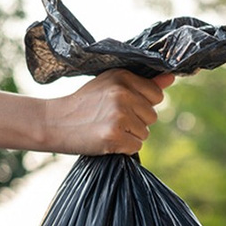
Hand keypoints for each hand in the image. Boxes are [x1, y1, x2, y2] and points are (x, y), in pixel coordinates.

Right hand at [44, 69, 174, 155]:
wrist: (53, 123)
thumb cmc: (84, 104)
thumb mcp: (110, 85)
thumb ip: (142, 83)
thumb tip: (171, 78)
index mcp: (123, 76)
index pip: (157, 95)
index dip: (141, 104)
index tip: (121, 106)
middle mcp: (123, 93)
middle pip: (152, 116)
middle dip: (136, 122)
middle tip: (110, 119)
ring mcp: (118, 115)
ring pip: (144, 133)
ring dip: (129, 136)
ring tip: (106, 128)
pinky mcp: (114, 136)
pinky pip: (135, 147)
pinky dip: (123, 149)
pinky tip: (106, 140)